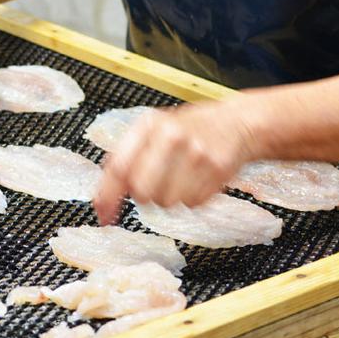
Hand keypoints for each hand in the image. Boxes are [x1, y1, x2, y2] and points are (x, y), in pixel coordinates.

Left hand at [94, 102, 257, 222]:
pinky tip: (197, 179)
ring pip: (167, 202)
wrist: (235, 122)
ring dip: (170, 198)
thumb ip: (124, 159)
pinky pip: (193, 203)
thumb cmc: (187, 131)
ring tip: (179, 177)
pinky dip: (192, 198)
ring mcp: (197, 153)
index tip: (104, 215)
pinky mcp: (218, 169)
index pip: (119, 167)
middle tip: (153, 186)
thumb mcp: (152, 131)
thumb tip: (102, 203)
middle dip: (144, 196)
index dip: (108, 196)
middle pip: (142, 191)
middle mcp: (171, 136)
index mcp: (149, 125)